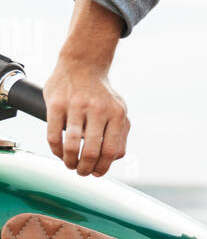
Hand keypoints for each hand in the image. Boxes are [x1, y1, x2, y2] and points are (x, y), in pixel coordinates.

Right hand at [43, 57, 129, 176]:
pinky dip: (56, 149)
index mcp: (117, 113)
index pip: (111, 150)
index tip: (96, 173)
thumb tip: (114, 158)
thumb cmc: (101, 93)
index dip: (103, 167)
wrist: (82, 64)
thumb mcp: (119, 109)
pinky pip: (54, 134)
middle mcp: (98, 109)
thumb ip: (120, 133)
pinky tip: (59, 152)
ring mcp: (76, 105)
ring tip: (69, 165)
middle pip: (92, 151)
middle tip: (81, 172)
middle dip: (85, 168)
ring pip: (72, 145)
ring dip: (69, 161)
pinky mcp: (56, 103)